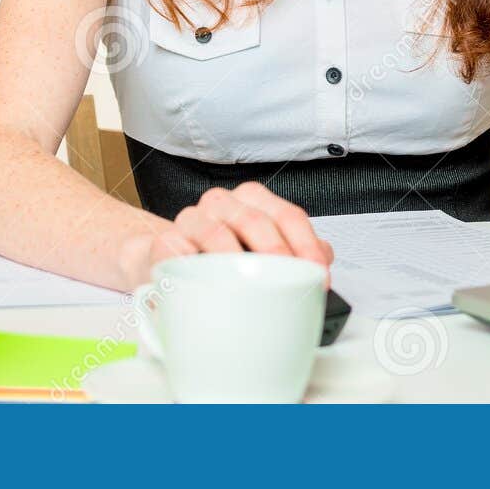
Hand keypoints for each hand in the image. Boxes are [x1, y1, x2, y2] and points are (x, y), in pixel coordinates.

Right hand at [117, 182, 332, 285]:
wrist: (165, 258)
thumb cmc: (219, 256)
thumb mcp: (261, 250)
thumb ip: (295, 249)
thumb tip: (324, 257)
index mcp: (252, 201)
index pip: (288, 215)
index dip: (307, 246)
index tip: (319, 276)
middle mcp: (223, 204)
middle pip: (256, 220)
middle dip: (278, 253)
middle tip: (291, 282)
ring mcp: (192, 219)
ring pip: (217, 233)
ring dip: (237, 262)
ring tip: (252, 288)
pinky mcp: (165, 241)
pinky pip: (178, 250)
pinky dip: (194, 267)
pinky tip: (206, 284)